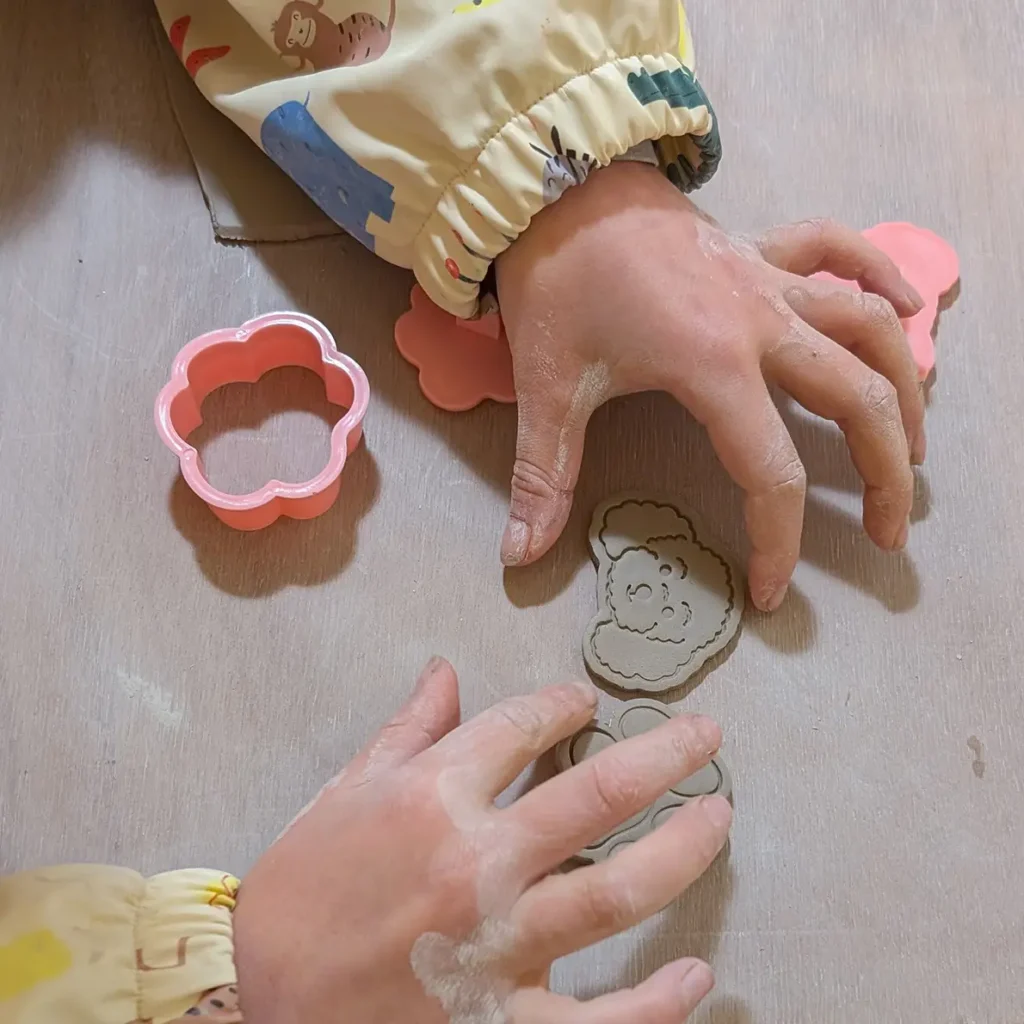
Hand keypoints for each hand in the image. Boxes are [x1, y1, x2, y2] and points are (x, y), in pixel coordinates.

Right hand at [234, 658, 730, 1022]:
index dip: (564, 704)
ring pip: (612, 892)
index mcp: (430, 797)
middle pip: (596, 795)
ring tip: (717, 818)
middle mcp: (473, 862)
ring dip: (679, 850)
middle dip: (662, 756)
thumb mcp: (342, 793)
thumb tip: (445, 668)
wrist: (254, 1000)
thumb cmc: (298, 893)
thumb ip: (407, 729)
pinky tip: (695, 976)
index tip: (586, 700)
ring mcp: (492, 945)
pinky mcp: (495, 1020)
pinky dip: (651, 1004)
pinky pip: (593, 1020)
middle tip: (706, 737)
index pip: (521, 727)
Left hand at [496, 162, 925, 611]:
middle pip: (856, 399)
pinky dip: (878, 275)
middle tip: (889, 531)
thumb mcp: (547, 386)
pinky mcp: (760, 248)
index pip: (770, 471)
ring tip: (914, 443)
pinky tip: (907, 306)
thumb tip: (520, 556)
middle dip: (885, 472)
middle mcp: (759, 322)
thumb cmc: (556, 283)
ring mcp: (767, 279)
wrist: (555, 185)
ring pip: (867, 327)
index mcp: (712, 365)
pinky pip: (838, 251)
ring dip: (902, 385)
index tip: (770, 590)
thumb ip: (543, 476)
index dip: (776, 542)